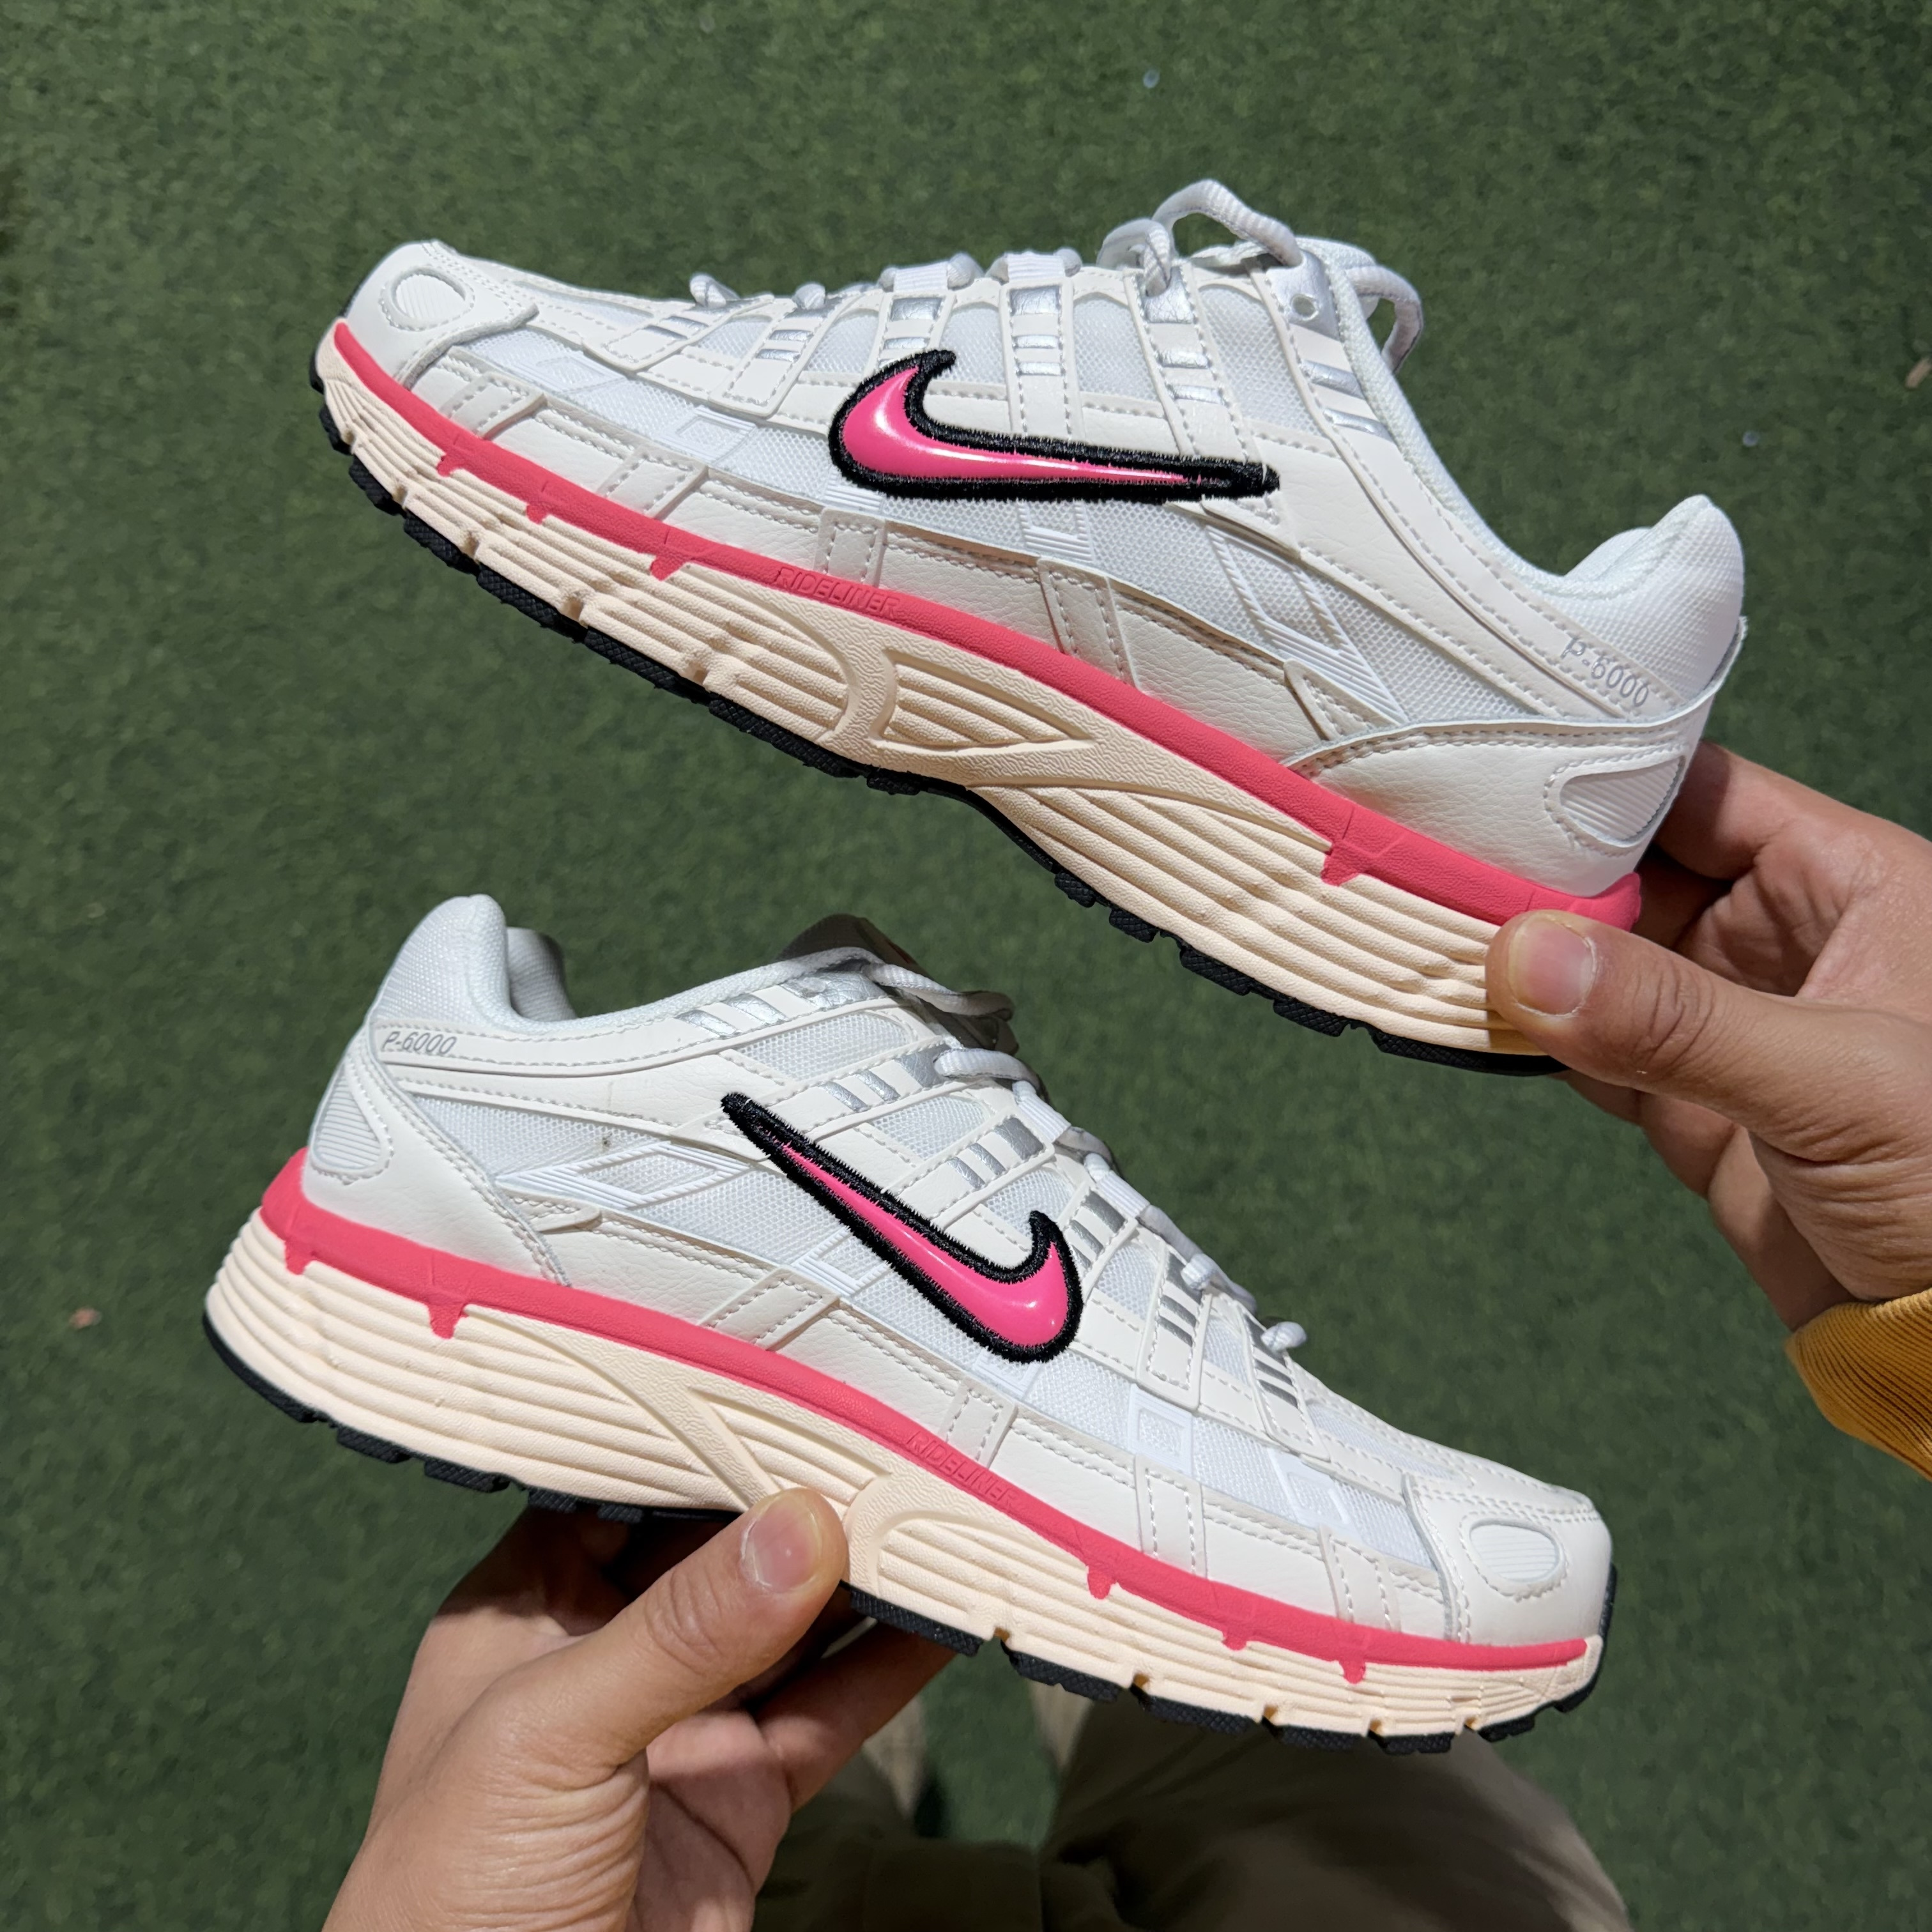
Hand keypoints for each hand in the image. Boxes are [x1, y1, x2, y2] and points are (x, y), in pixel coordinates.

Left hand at [324, 1492, 949, 1931]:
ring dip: (861, 1574)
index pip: (625, 1484)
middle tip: (893, 1430)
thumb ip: (681, 1629)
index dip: (702, 1430)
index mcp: (524, 1606)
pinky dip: (891, 1664)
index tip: (793, 1376)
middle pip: (722, 1549)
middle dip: (802, 1495)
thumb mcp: (549, 1735)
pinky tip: (944, 1613)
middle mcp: (606, 1653)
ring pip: (789, 1624)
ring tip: (940, 1501)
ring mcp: (682, 1728)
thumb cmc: (450, 1898)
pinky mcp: (744, 1798)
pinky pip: (830, 1709)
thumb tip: (802, 1525)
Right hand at [1486, 743, 1931, 1330]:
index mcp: (1855, 888)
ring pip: (1605, 960)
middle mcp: (1789, 940)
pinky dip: (1533, 1034)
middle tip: (1445, 865)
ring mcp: (1733, 1022)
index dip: (1609, 785)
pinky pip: (1592, 1044)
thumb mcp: (1834, 1083)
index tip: (1503, 781)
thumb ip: (1677, 1019)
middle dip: (1546, 873)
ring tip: (1437, 932)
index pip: (1708, 796)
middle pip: (1638, 872)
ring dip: (1528, 956)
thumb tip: (1527, 956)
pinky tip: (1480, 1014)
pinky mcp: (1691, 1102)